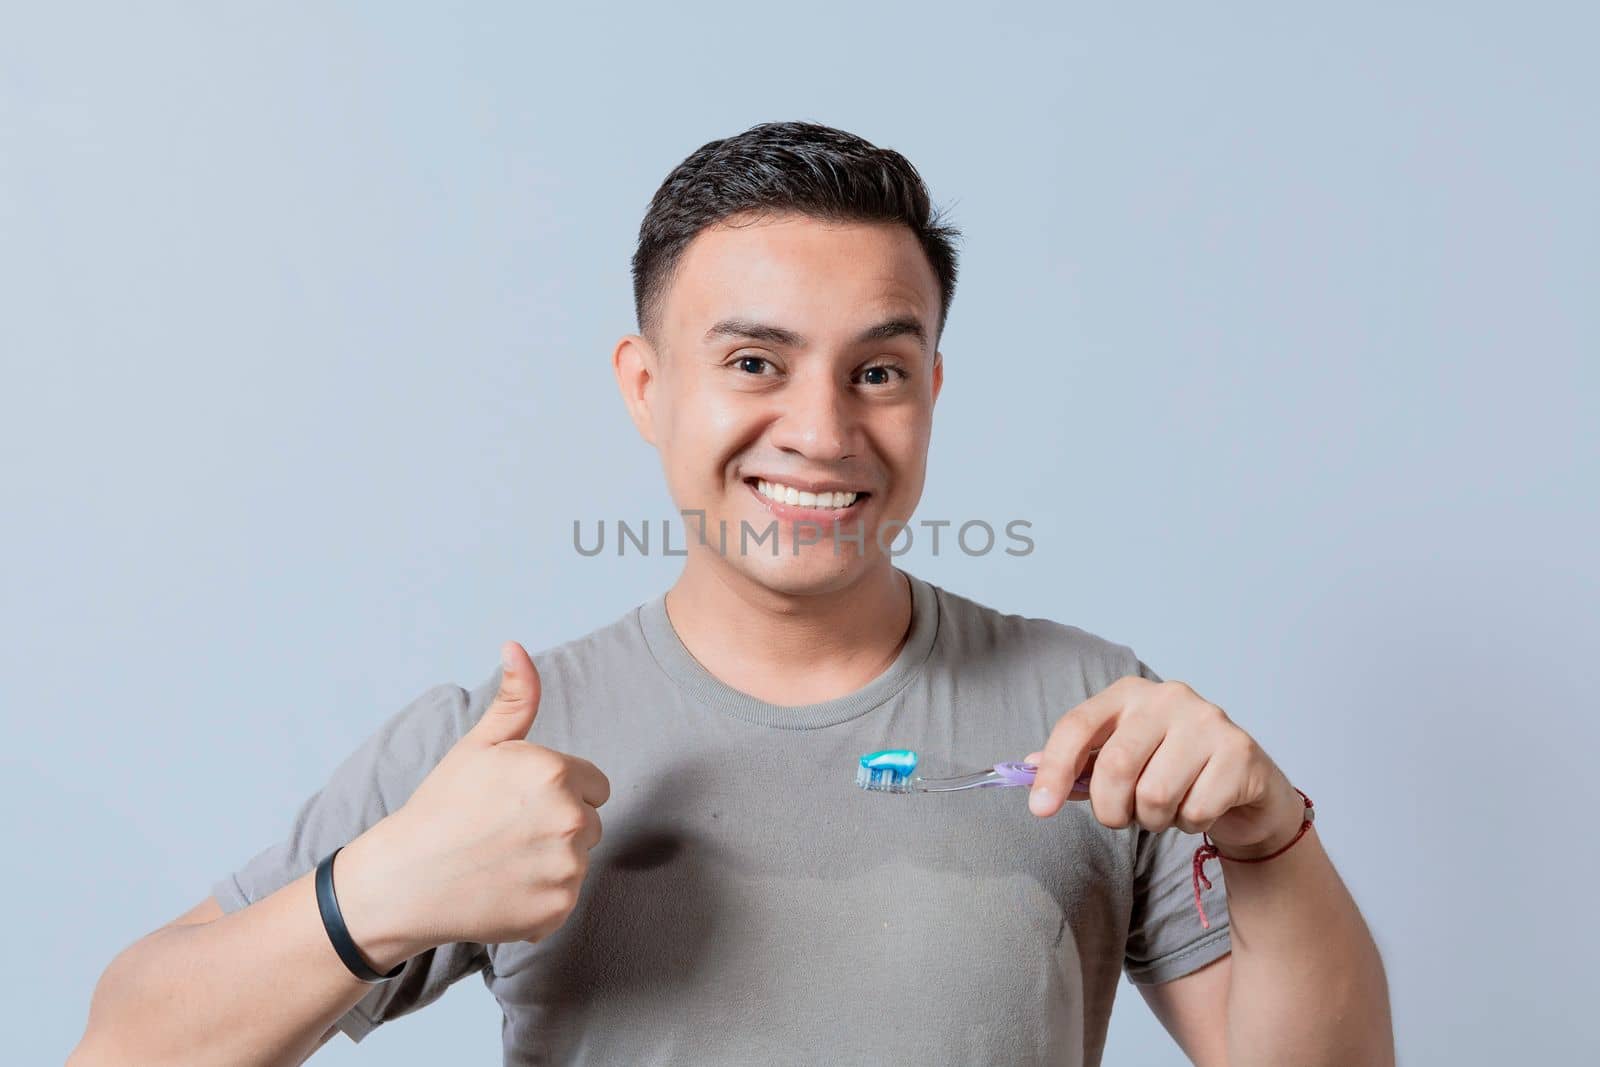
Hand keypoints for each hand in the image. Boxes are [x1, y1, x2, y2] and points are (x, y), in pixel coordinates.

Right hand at [339, 641, 610, 960]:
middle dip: (557, 825)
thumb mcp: (477, 745)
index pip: (594, 784)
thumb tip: (517, 647)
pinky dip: (540, 898)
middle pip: (590, 822)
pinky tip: (502, 889)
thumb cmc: (440, 808)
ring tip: (500, 861)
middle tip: (504, 833)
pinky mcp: (559, 910)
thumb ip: (514, 699)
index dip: (556, 792)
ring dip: (551, 862)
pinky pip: (565, 897)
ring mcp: (566, 868)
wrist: (403, 881)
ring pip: (578, 859)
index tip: (516, 804)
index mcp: (557, 773)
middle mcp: (571, 819)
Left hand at [1025, 675, 1302, 857]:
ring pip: (1154, 795)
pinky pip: (1194, 810)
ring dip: (1154, 819)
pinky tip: (1199, 808)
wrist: (1247, 785)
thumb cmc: (1174, 769)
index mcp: (1129, 694)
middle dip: (1110, 809)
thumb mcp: (1123, 759)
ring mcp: (1208, 721)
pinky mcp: (1239, 752)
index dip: (1054, 771)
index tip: (1040, 809)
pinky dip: (1189, 824)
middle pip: (1114, 766)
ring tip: (1167, 808)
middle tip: (1124, 816)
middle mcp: (1168, 697)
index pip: (1076, 726)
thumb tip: (1027, 767)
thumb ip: (1079, 763)